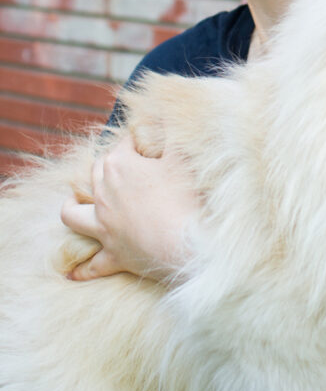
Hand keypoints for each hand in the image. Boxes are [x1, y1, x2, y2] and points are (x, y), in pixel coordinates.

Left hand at [60, 133, 199, 282]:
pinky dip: (82, 268)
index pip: (125, 144)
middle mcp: (104, 194)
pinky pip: (91, 264)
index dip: (139, 141)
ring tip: (73, 203)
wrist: (188, 245)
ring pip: (74, 214)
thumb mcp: (181, 157)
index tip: (151, 140)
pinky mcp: (113, 255)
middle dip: (109, 164)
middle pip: (98, 171)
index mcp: (119, 166)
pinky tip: (72, 273)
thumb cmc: (185, 198)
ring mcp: (104, 226)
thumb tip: (163, 117)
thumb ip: (170, 134)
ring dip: (72, 206)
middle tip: (128, 165)